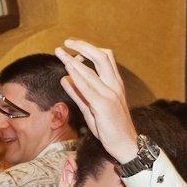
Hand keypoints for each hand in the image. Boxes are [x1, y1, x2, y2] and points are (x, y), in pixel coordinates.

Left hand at [55, 39, 138, 162]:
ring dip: (74, 60)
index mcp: (115, 83)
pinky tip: (67, 70)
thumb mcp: (91, 107)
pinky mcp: (104, 106)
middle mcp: (114, 86)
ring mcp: (110, 95)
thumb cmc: (110, 127)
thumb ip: (78, 93)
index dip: (88, 49)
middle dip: (83, 46)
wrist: (125, 145)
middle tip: (67, 42)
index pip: (105, 57)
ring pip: (93, 71)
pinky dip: (77, 77)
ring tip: (60, 53)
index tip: (73, 46)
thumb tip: (64, 79)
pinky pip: (88, 89)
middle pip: (101, 57)